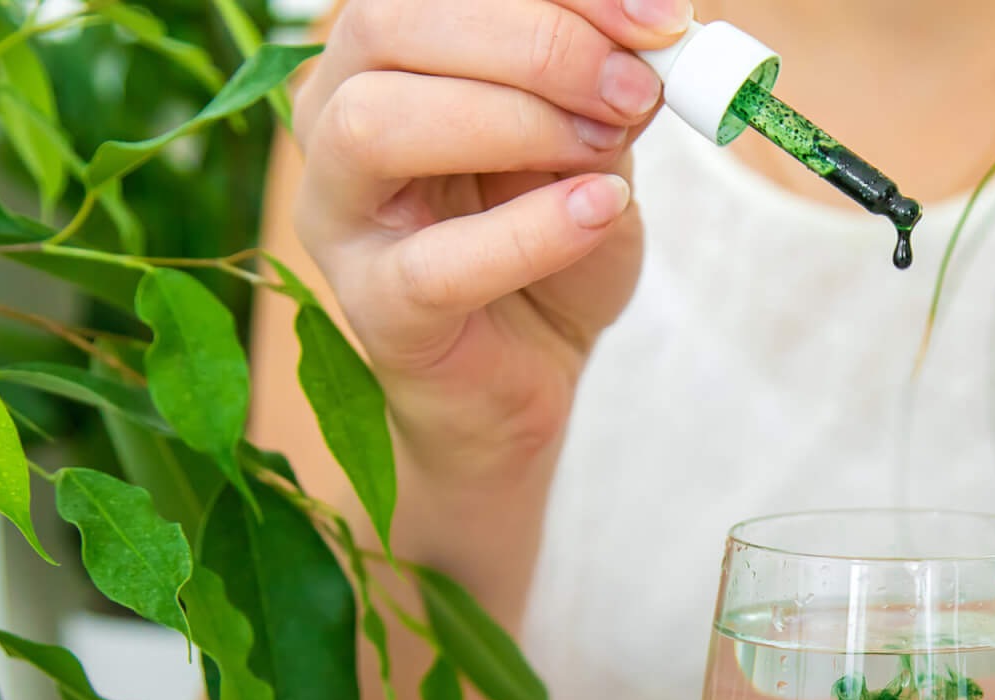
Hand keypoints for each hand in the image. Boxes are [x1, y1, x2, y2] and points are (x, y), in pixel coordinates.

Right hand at [290, 0, 686, 481]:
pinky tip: (598, 212)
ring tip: (605, 156)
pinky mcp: (373, 308)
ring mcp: (338, 215)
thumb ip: (604, 83)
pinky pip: (433, 264)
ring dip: (513, 122)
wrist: (532, 370)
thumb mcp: (594, 141)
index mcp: (383, 53)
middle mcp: (335, 114)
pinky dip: (529, 231)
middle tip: (634, 88)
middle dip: (532, 42)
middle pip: (388, 26)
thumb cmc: (552, 238)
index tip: (659, 14)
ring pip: (375, 126)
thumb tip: (651, 29)